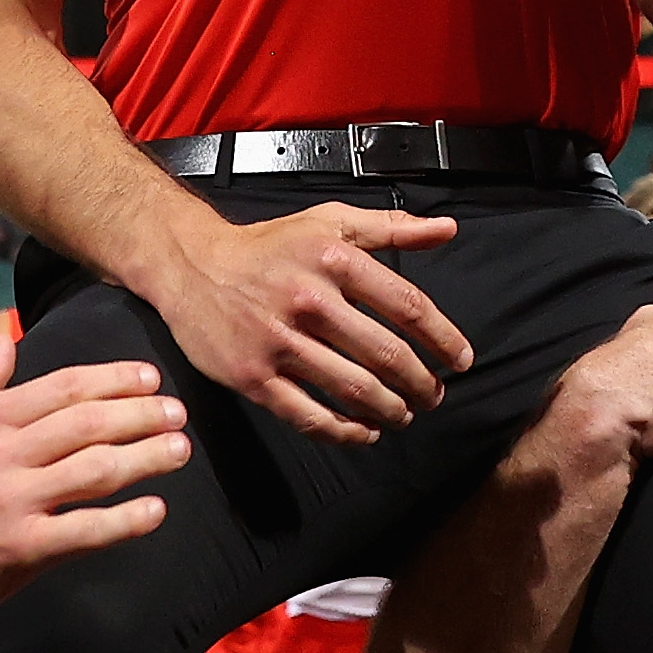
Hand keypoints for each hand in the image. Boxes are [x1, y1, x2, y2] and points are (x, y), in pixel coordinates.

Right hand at [0, 340, 188, 644]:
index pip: (63, 388)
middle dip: (142, 413)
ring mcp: (11, 503)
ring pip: (96, 470)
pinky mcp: (19, 552)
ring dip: (146, 457)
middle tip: (179, 412)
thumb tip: (6, 341)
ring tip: (179, 450)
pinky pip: (85, 531)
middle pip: (89, 422)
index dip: (114, 379)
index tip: (151, 378)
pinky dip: (125, 521)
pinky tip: (155, 512)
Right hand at [141, 202, 472, 442]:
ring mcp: (278, 341)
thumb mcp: (330, 221)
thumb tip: (447, 229)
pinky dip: (344, 432)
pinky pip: (308, 416)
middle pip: (385, 354)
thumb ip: (392, 228)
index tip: (460, 360)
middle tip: (434, 394)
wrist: (192, 265)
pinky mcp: (252, 376)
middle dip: (421, 383)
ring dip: (390, 409)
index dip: (443, 339)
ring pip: (352, 389)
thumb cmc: (268, 246)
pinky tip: (363, 432)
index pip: (407, 305)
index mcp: (334, 259)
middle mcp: (308, 299)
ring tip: (405, 414)